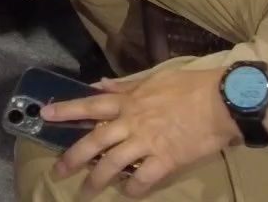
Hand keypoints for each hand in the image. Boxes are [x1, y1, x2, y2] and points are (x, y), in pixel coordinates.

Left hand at [46, 69, 239, 196]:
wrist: (222, 101)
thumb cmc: (190, 86)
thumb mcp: (155, 78)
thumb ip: (127, 84)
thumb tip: (101, 84)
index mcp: (129, 101)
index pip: (90, 105)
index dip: (66, 110)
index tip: (45, 115)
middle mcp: (132, 123)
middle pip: (94, 141)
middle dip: (72, 158)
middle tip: (57, 170)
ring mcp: (147, 142)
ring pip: (112, 164)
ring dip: (96, 180)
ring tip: (85, 191)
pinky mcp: (165, 160)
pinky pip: (143, 179)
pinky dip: (133, 189)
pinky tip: (126, 195)